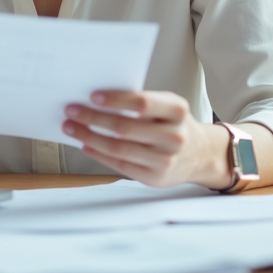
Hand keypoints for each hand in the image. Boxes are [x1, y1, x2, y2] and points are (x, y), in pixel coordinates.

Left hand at [62, 90, 229, 188]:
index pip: (142, 103)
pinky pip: (120, 164)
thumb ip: (141, 102)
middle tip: (71, 110)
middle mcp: (174, 136)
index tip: (92, 96)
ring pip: (118, 148)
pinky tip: (85, 145)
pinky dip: (99, 154)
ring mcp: (165, 159)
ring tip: (72, 128)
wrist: (200, 155)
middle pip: (125, 127)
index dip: (116, 100)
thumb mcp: (168, 106)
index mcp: (177, 110)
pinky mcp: (155, 177)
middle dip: (93, 118)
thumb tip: (98, 98)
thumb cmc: (175, 124)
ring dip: (89, 137)